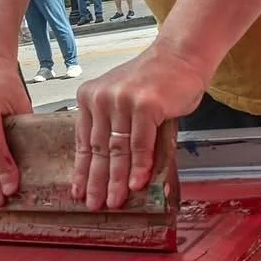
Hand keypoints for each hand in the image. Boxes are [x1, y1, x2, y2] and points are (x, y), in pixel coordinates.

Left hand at [71, 41, 206, 209]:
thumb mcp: (124, 100)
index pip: (83, 141)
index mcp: (90, 96)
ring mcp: (122, 100)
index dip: (82, 170)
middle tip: (95, 204)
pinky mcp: (145, 105)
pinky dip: (139, 167)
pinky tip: (136, 184)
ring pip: (117, 149)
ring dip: (117, 180)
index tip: (79, 191)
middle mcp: (101, 98)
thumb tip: (117, 170)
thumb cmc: (155, 80)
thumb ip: (117, 128)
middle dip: (97, 181)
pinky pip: (140, 144)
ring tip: (115, 201)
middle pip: (98, 148)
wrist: (181, 56)